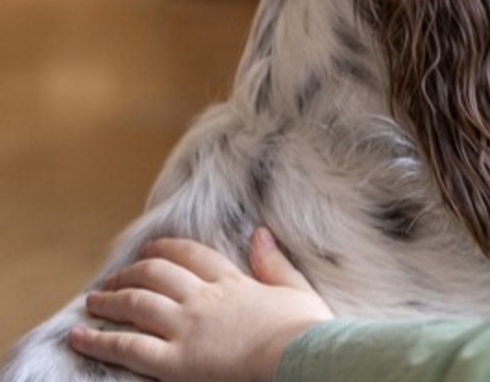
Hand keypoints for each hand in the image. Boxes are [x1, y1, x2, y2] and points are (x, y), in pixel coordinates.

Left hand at [69, 228, 333, 381]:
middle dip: (132, 272)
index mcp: (233, 283)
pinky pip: (128, 346)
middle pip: (158, 274)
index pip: (192, 256)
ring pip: (137, 304)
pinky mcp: (175, 360)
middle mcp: (203, 299)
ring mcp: (186, 328)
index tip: (151, 250)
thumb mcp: (295, 289)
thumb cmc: (305, 331)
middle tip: (115, 276)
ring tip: (94, 299)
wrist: (299, 357)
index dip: (167, 250)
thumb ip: (274, 262)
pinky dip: (100, 339)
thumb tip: (259, 233)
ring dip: (111, 299)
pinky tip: (79, 335)